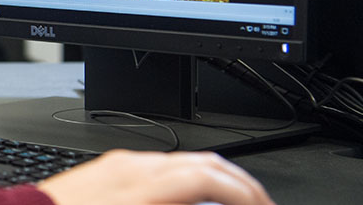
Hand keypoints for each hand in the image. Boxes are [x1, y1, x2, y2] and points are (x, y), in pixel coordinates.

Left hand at [37, 150, 274, 204]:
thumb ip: (176, 203)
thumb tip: (207, 200)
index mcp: (140, 186)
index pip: (209, 178)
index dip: (245, 193)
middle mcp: (130, 167)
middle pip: (201, 163)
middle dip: (238, 183)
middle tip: (257, 204)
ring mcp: (116, 164)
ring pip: (181, 162)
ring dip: (213, 180)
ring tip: (229, 203)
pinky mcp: (104, 169)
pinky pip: (156, 167)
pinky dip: (185, 180)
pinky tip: (188, 199)